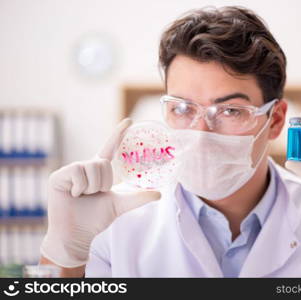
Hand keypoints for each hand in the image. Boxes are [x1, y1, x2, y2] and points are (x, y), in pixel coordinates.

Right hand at [40, 119, 160, 267]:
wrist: (76, 234)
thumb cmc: (95, 219)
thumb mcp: (119, 205)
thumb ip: (137, 197)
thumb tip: (159, 193)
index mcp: (98, 171)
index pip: (110, 148)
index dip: (118, 134)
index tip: (130, 121)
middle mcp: (85, 167)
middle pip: (102, 162)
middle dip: (103, 183)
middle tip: (95, 195)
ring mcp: (70, 170)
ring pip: (91, 167)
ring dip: (92, 186)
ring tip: (83, 196)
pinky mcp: (58, 176)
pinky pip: (77, 172)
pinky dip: (79, 187)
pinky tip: (72, 195)